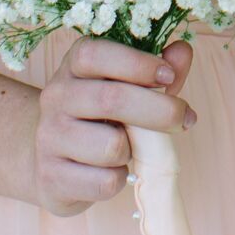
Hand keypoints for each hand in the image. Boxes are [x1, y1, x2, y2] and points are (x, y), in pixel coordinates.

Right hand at [33, 37, 194, 217]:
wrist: (53, 164)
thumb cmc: (101, 119)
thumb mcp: (126, 88)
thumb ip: (157, 70)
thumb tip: (182, 52)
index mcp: (72, 67)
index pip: (94, 55)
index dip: (137, 63)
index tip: (169, 75)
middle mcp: (55, 97)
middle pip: (110, 99)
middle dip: (159, 111)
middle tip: (185, 119)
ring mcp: (50, 138)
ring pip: (111, 146)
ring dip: (135, 151)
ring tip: (131, 149)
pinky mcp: (53, 176)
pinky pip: (105, 182)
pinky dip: (121, 179)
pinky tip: (114, 171)